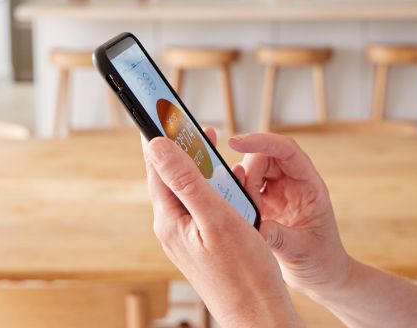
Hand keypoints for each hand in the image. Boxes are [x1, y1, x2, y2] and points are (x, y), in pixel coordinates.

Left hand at [143, 127, 301, 327]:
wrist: (259, 315)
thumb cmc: (243, 272)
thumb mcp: (216, 218)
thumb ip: (186, 181)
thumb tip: (157, 146)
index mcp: (171, 220)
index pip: (157, 168)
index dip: (159, 136)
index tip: (158, 109)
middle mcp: (175, 228)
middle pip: (172, 178)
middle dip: (183, 148)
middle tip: (195, 122)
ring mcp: (189, 238)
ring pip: (190, 191)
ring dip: (201, 167)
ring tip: (212, 143)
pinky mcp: (205, 245)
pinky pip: (204, 207)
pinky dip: (215, 188)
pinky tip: (231, 183)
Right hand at [228, 132, 353, 298]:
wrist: (323, 276)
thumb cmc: (322, 261)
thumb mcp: (302, 251)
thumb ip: (279, 238)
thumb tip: (256, 229)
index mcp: (310, 185)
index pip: (287, 150)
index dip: (262, 141)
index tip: (236, 143)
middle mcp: (294, 182)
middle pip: (265, 156)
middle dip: (248, 172)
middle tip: (244, 200)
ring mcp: (279, 191)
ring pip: (252, 171)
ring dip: (241, 186)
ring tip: (244, 212)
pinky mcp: (266, 203)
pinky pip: (246, 189)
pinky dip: (237, 197)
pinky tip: (237, 213)